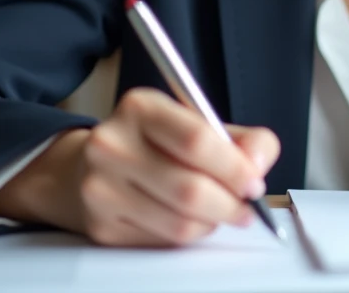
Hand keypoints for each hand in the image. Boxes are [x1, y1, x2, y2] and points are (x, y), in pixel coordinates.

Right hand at [0, 87, 279, 246]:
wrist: (89, 165)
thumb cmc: (154, 143)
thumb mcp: (197, 124)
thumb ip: (241, 139)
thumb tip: (259, 160)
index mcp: (140, 107)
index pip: (196, 140)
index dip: (234, 167)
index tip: (254, 181)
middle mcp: (112, 144)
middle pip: (189, 189)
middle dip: (230, 204)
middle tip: (246, 207)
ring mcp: (101, 187)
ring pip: (179, 223)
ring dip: (212, 223)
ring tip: (220, 212)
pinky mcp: (100, 225)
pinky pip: (163, 241)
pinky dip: (189, 235)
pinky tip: (189, 219)